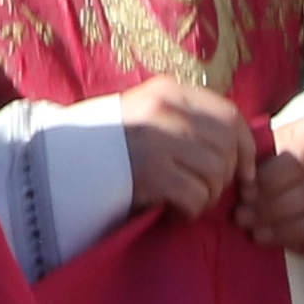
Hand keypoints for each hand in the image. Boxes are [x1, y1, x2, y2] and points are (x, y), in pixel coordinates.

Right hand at [116, 76, 257, 218]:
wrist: (58, 159)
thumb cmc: (107, 143)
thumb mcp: (147, 115)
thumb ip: (186, 121)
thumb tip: (239, 147)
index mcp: (167, 91)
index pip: (230, 115)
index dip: (245, 148)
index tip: (244, 173)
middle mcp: (164, 110)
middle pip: (227, 148)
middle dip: (225, 178)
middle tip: (205, 190)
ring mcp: (155, 140)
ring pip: (215, 174)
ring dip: (207, 197)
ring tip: (186, 202)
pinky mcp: (149, 172)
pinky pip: (195, 196)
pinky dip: (190, 212)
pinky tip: (173, 212)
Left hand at [237, 113, 303, 260]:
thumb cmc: (302, 145)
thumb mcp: (284, 137)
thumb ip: (264, 155)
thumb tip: (237, 179)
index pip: (303, 161)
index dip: (271, 180)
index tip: (244, 192)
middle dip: (274, 209)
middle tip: (244, 217)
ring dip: (290, 231)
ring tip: (259, 234)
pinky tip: (285, 243)